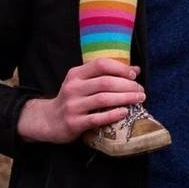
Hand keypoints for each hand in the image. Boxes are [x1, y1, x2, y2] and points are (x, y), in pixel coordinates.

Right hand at [16, 59, 144, 143]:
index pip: (101, 64)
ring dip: (125, 98)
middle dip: (128, 85)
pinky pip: (97, 118)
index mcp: (76, 74)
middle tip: (141, 90)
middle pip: (106, 82)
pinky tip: (125, 112)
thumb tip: (136, 70)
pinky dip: (113, 114)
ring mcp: (72, 106)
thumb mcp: (84, 82)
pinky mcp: (73, 123)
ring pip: (103, 99)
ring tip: (139, 99)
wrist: (47, 121)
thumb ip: (107, 75)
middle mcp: (73, 88)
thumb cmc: (73, 99)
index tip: (134, 75)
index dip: (120, 68)